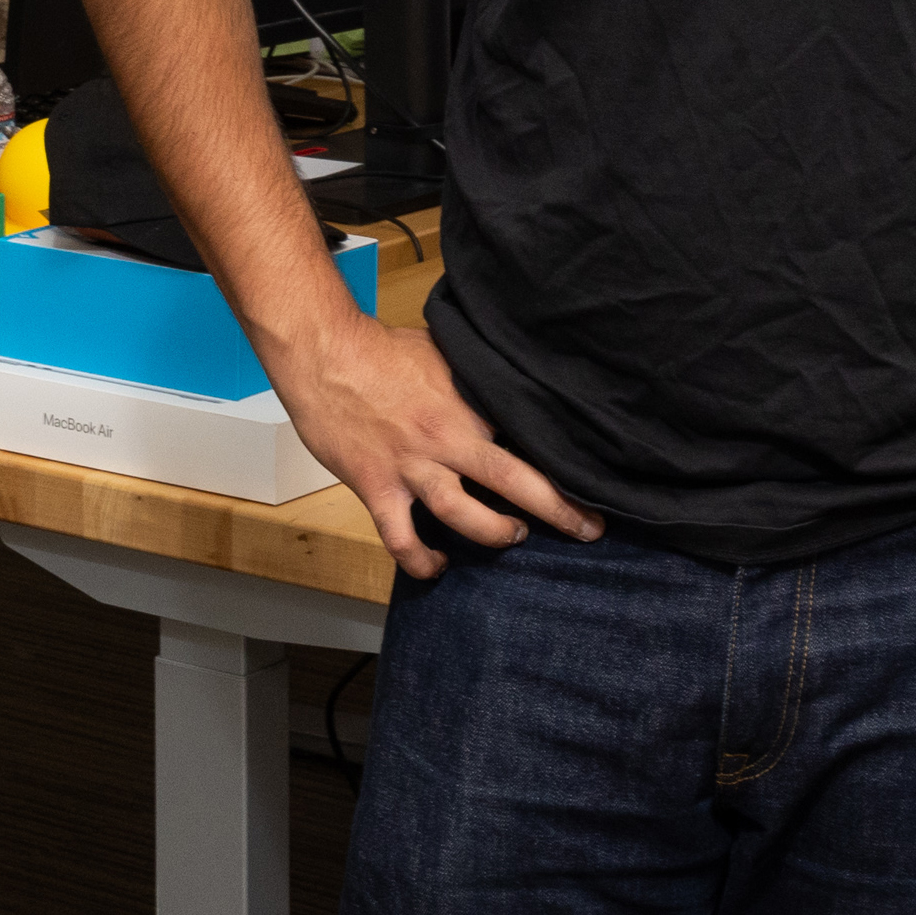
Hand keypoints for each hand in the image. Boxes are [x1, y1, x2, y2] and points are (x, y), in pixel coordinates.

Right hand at [263, 310, 602, 578]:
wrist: (323, 352)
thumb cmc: (381, 348)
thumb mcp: (442, 351)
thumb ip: (474, 377)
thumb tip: (506, 383)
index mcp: (466, 403)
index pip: (525, 436)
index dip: (560, 459)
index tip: (592, 476)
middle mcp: (445, 438)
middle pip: (513, 481)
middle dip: (557, 509)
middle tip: (589, 530)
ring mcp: (410, 466)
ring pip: (463, 515)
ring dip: (494, 534)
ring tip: (512, 536)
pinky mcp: (377, 485)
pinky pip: (402, 537)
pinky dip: (421, 560)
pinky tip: (437, 566)